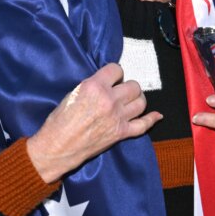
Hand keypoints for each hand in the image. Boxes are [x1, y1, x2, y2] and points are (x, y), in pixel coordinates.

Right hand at [27, 63, 162, 182]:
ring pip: (141, 102)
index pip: (116, 69)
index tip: (112, 79)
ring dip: (138, 99)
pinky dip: (151, 119)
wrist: (58, 146)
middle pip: (133, 86)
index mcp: (94, 86)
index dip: (115, 73)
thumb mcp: (73, 93)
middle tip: (120, 92)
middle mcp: (109, 100)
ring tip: (132, 101)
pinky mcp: (121, 133)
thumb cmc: (59, 121)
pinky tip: (156, 115)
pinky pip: (144, 125)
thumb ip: (92, 86)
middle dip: (128, 86)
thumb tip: (106, 84)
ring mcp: (118, 117)